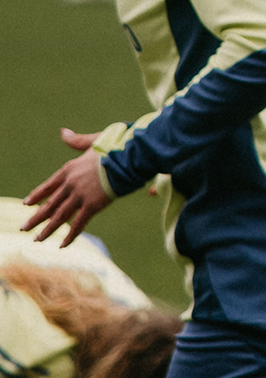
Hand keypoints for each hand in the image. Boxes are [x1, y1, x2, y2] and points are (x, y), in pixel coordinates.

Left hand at [22, 129, 112, 245]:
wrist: (129, 156)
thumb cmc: (116, 146)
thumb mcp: (93, 140)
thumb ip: (77, 141)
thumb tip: (62, 132)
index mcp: (69, 169)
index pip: (48, 186)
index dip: (37, 196)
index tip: (27, 204)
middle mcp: (70, 184)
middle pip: (49, 204)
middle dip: (36, 218)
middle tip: (24, 228)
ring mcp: (80, 195)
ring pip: (59, 216)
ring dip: (47, 229)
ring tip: (37, 239)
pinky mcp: (92, 205)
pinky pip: (78, 224)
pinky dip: (70, 235)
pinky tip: (62, 245)